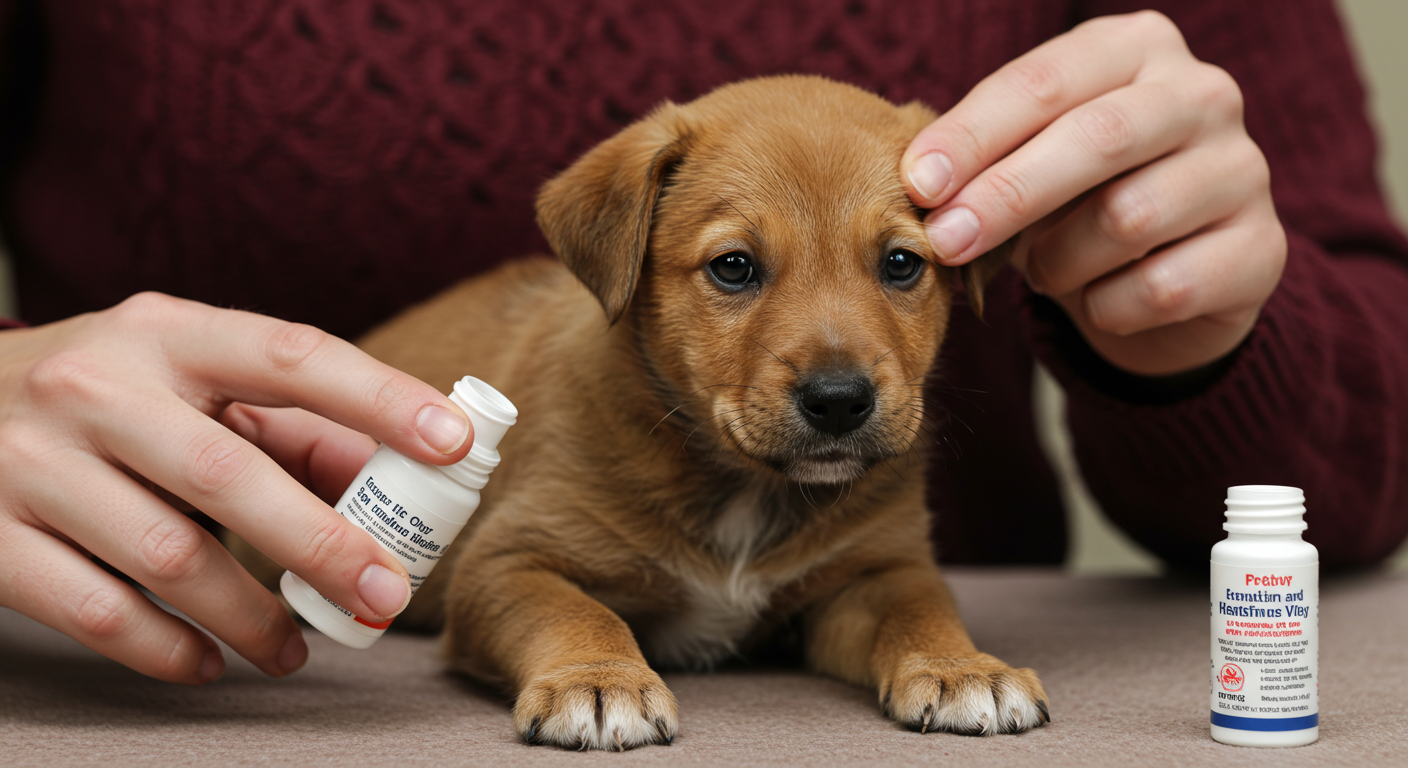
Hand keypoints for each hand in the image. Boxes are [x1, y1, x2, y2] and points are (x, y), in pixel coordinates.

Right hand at [0, 293, 473, 682]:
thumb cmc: (107, 399)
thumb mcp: (189, 382)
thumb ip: (289, 426)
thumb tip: (392, 482)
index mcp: (166, 333)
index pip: (290, 354)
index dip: (379, 399)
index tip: (454, 443)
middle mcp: (95, 386)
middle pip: (228, 476)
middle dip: (322, 546)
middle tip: (383, 597)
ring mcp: (31, 461)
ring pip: (167, 557)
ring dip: (252, 616)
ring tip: (297, 648)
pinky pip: (99, 613)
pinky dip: (169, 649)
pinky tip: (210, 662)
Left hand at [902, 11, 1285, 375]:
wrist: (1168, 281)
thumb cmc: (1076, 203)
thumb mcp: (1027, 165)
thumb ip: (984, 160)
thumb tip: (920, 181)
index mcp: (1135, 49)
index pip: (1045, 82)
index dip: (975, 135)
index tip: (918, 183)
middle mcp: (1202, 94)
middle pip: (1097, 139)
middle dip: (1008, 195)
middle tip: (945, 241)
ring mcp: (1243, 169)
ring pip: (1129, 218)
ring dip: (1061, 262)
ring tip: (1048, 271)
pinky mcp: (1263, 250)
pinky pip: (1161, 289)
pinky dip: (1107, 307)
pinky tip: (1100, 301)